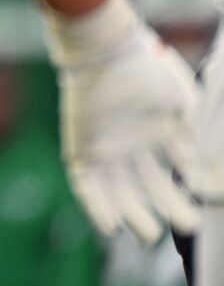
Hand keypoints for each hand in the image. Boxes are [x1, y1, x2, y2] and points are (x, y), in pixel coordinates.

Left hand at [55, 23, 198, 243]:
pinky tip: (111, 227)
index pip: (175, 168)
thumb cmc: (147, 68)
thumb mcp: (181, 99)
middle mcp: (133, 142)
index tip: (203, 203)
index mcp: (158, 129)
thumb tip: (199, 165)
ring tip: (149, 235)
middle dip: (168, 206)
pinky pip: (87, 184)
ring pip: (119, 190)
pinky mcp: (82, 147)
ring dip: (132, 214)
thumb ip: (191, 130)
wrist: (107, 50)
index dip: (187, 187)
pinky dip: (97, 205)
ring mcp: (107, 146)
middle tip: (188, 224)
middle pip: (149, 184)